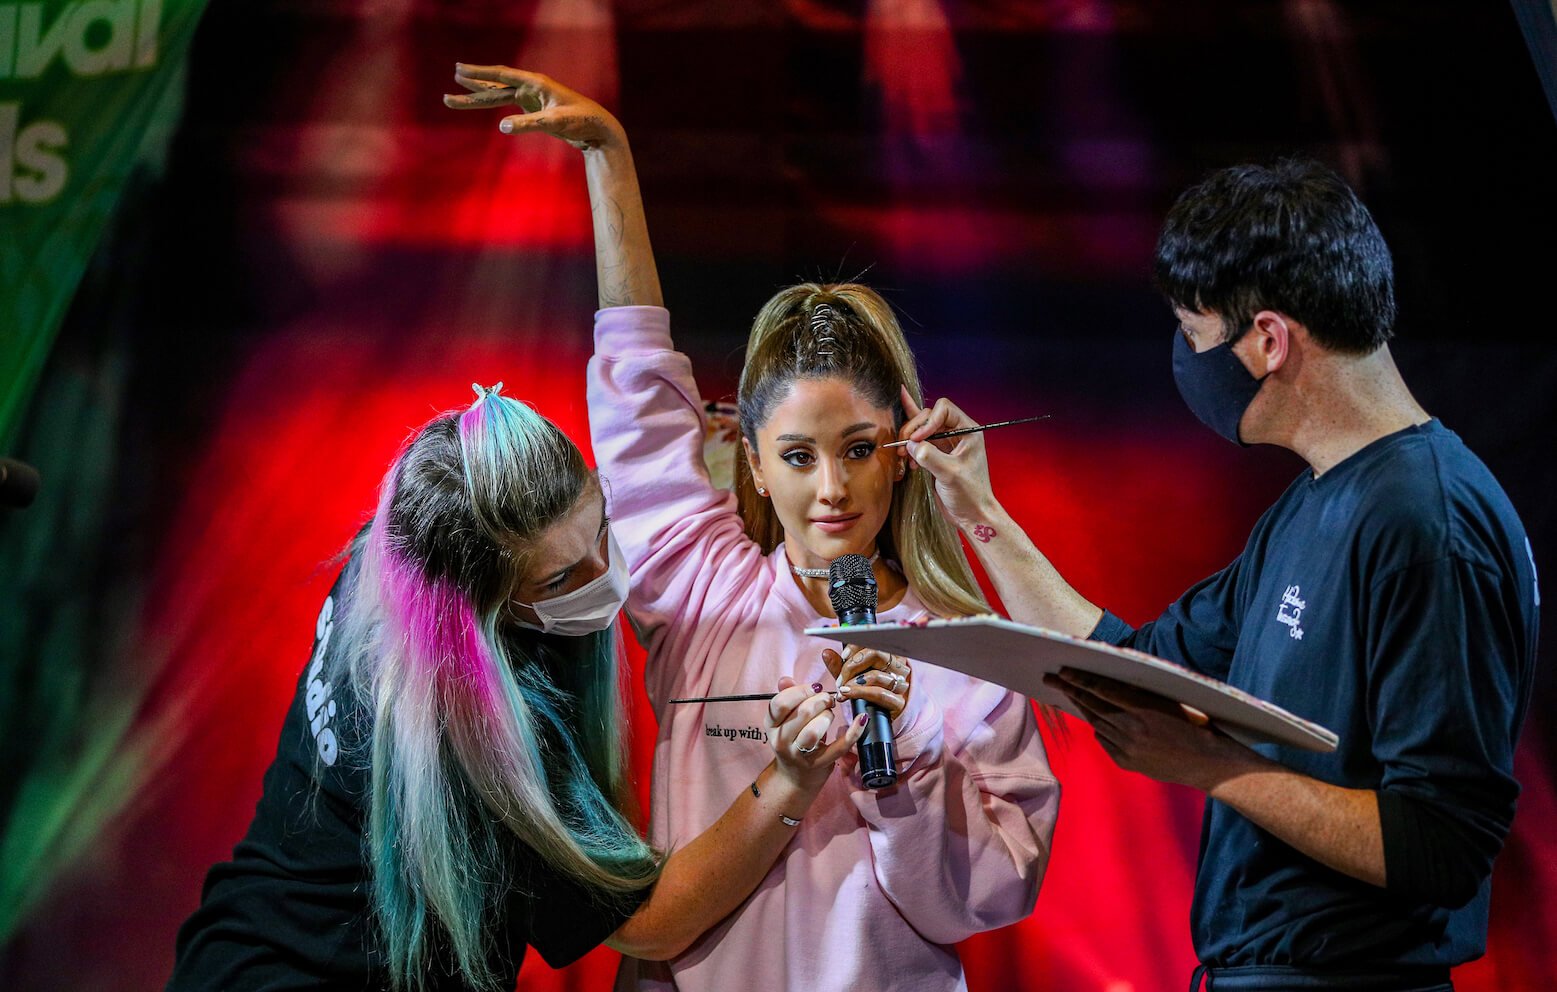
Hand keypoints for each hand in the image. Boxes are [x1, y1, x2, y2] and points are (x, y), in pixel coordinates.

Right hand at [444, 64, 623, 150]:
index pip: (502, 75)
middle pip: (496, 84)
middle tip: (453, 77)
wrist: (598, 129)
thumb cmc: (580, 121)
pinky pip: (508, 104)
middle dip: (474, 83)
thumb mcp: (554, 123)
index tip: (459, 71)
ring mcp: (532, 98)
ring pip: (500, 94)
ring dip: (479, 94)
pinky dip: (494, 103)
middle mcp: (532, 87)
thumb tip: (501, 127)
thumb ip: (528, 124)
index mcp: (535, 83)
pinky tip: (483, 102)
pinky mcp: (535, 108)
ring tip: (457, 93)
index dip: (480, 74)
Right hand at [767, 676, 867, 787]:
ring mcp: (799, 754)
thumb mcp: (784, 719)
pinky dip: (853, 732)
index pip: (780, 703)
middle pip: (802, 713)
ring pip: (814, 731)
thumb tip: (785, 679)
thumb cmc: (793, 739)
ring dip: (827, 716)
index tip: (814, 688)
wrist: (795, 777)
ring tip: (830, 713)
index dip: (800, 691)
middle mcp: (781, 740)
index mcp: (771, 725)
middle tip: (827, 700)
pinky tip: (862, 719)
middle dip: (820, 700)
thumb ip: (786, 696)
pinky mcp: (819, 764)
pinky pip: (839, 747)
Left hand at [823, 646, 911, 721]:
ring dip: (854, 683)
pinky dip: (861, 693)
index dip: (857, 646)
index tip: (843, 656)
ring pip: (877, 675)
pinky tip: (848, 694)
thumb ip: (839, 665)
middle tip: (839, 679)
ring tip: (842, 689)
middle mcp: (898, 666)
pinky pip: (880, 694)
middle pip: (876, 654)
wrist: (880, 716)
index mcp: (888, 653)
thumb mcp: (850, 676)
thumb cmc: (866, 691)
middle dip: (852, 666)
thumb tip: (826, 653)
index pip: (874, 640)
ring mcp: (900, 683)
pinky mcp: (899, 702)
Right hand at [898, 387, 997, 528]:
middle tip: (903, 446)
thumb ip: (930, 456)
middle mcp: (957, 433)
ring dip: (909, 439)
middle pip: (928, 416)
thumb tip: (911, 444)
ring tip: (902, 454)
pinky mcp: (936, 455)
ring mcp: (946, 444)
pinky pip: (920, 442)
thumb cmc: (970, 494)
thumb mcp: (950, 474)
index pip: (944, 409)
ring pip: (921, 429)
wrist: (971, 514)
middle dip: (913, 429)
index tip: (917, 439)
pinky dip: (910, 447)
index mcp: (968, 431)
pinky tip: (905, 455)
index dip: (927, 421)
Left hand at [1043, 669, 1249, 790]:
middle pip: (1092, 705)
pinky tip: (1101, 722)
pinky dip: (1102, 729)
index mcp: (1143, 707)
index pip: (1102, 689)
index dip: (1080, 679)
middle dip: (1069, 690)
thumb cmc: (1193, 725)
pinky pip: (1105, 741)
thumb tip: (1109, 684)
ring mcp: (1126, 747)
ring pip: (1096, 723)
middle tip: (1051, 678)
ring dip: (1084, 708)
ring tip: (1070, 694)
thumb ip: (1139, 694)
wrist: (1207, 762)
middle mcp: (1131, 727)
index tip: (1063, 670)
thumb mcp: (1168, 700)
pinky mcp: (1125, 761)